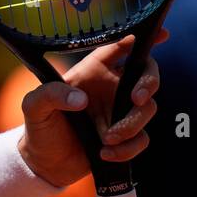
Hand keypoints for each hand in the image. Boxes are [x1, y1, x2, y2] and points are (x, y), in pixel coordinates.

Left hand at [17, 30, 166, 186]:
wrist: (46, 163)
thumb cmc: (40, 127)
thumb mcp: (34, 107)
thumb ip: (50, 95)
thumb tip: (81, 100)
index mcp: (91, 71)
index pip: (119, 47)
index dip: (140, 37)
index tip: (162, 34)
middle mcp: (111, 88)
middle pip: (145, 73)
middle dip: (149, 82)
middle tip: (137, 98)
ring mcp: (121, 112)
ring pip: (148, 109)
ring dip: (131, 124)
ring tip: (106, 138)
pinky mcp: (127, 136)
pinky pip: (142, 138)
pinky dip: (128, 148)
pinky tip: (106, 153)